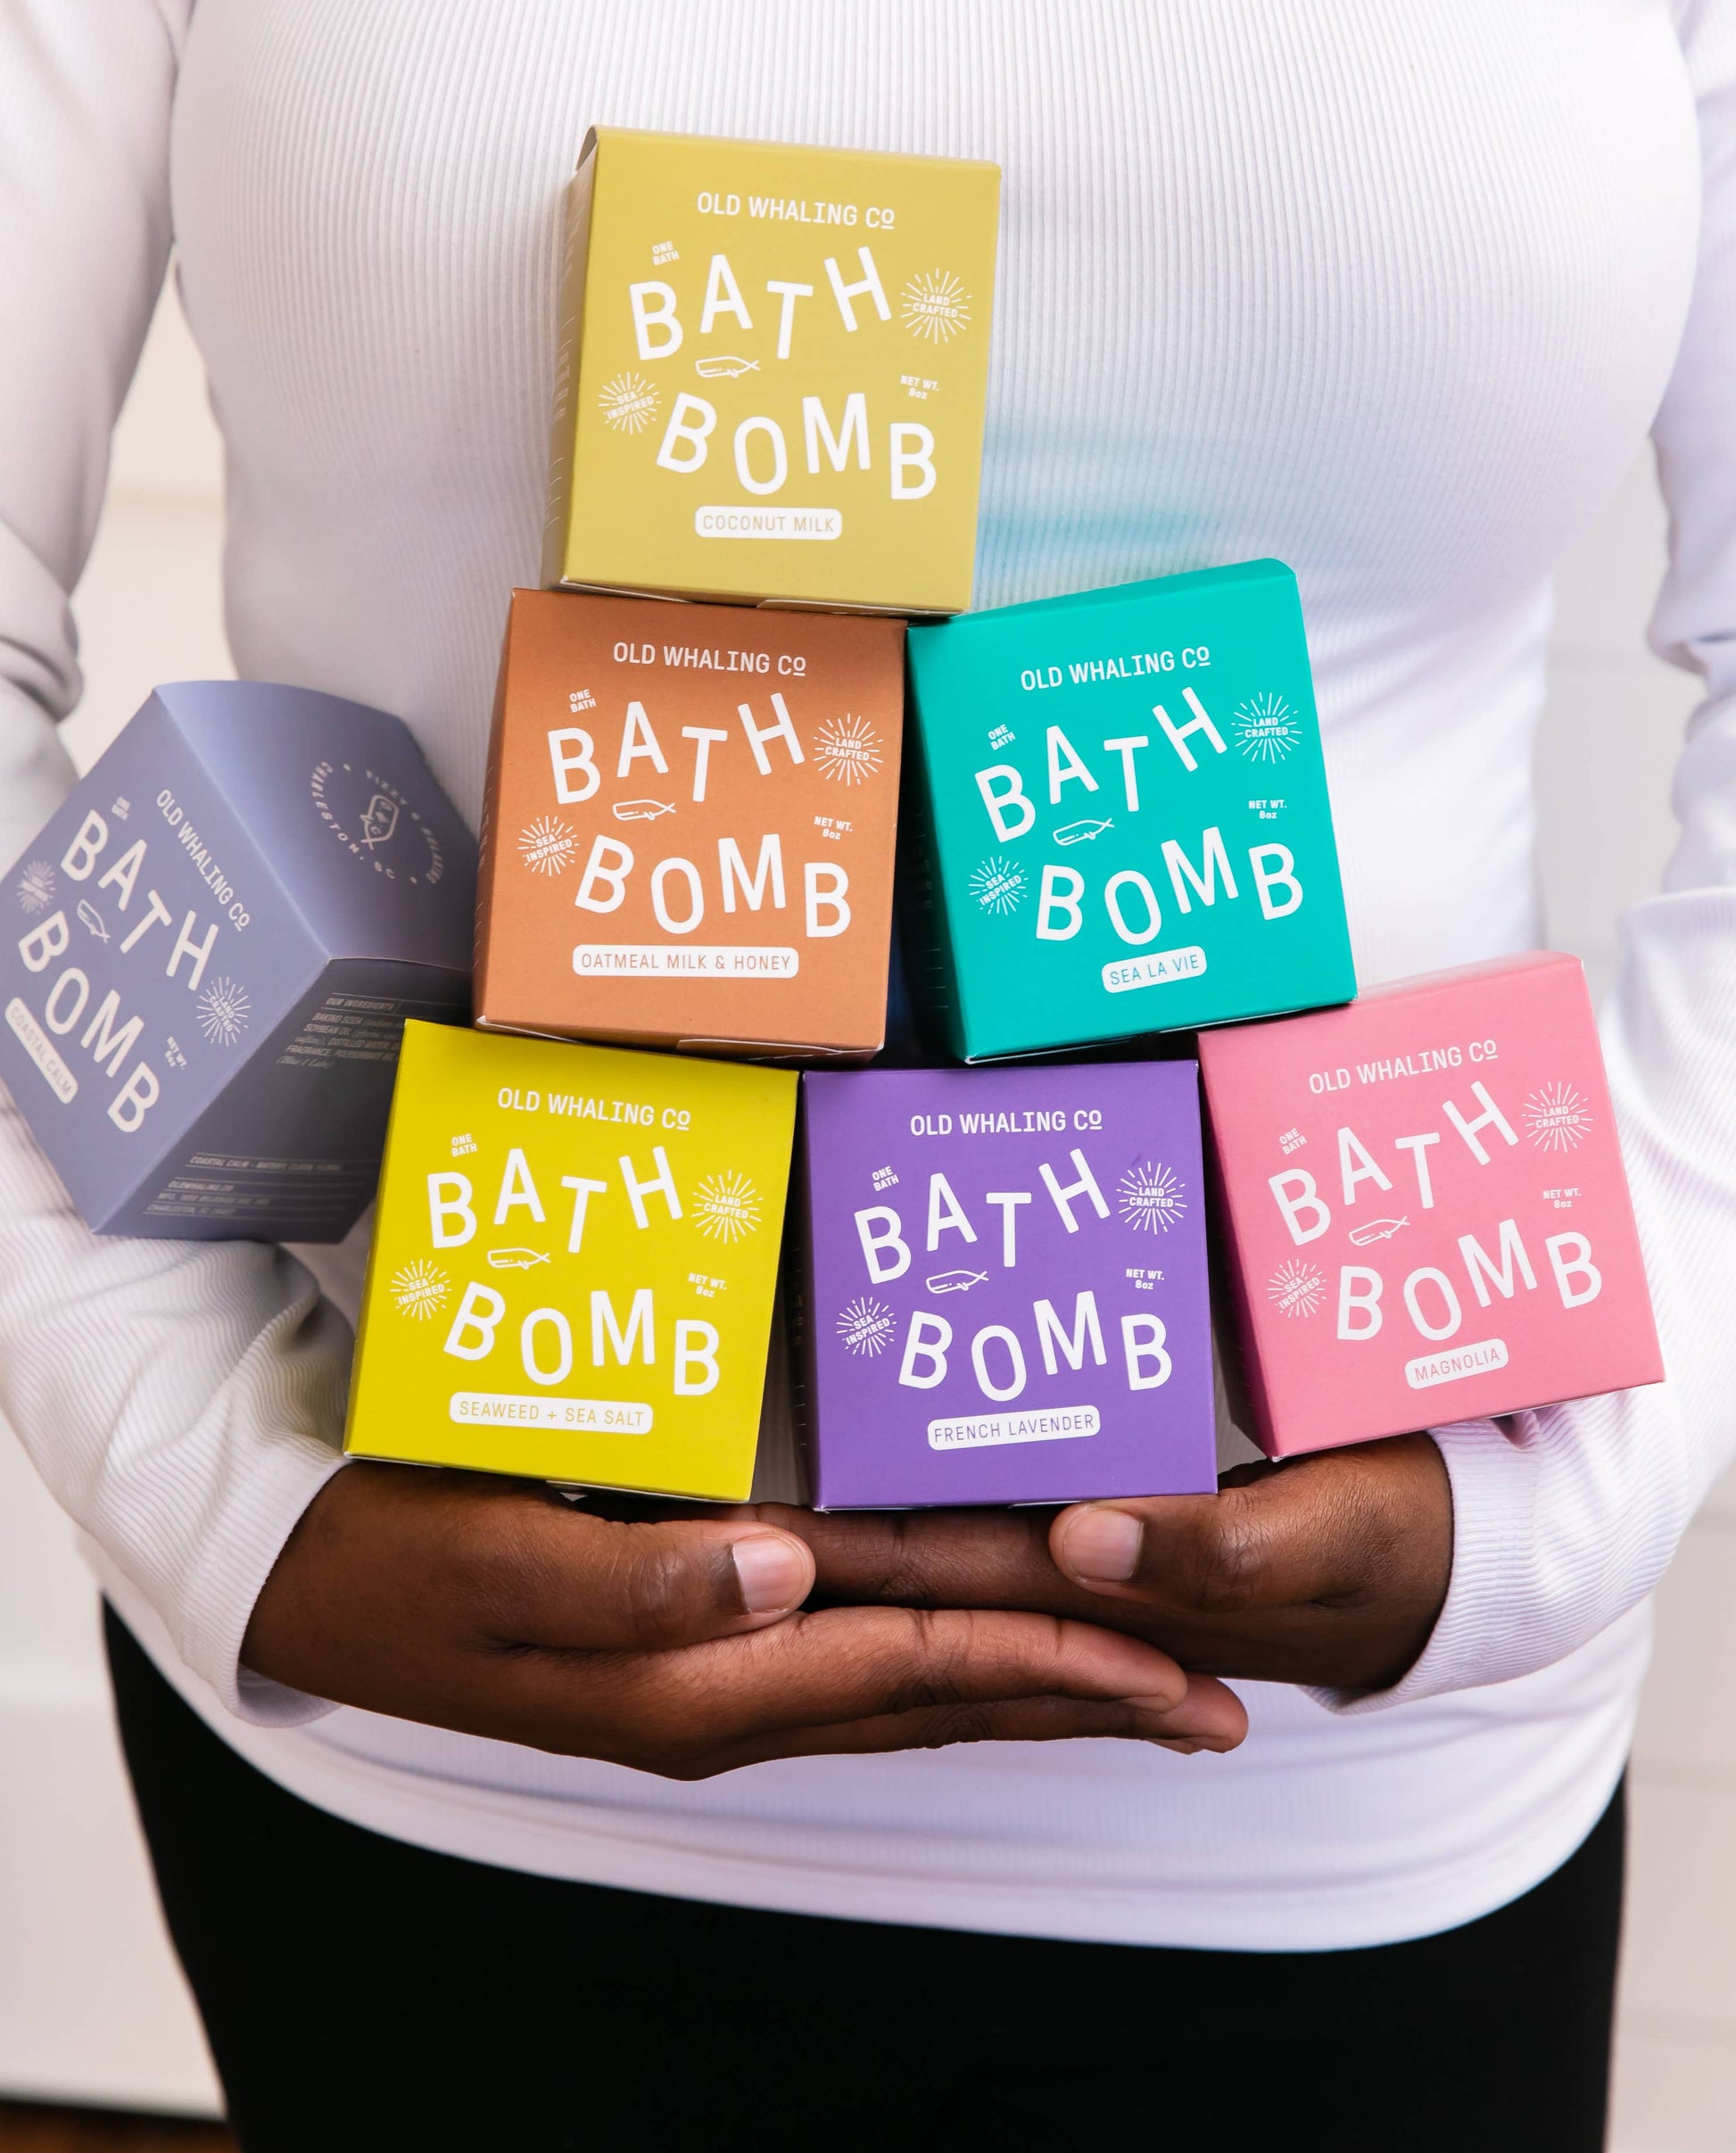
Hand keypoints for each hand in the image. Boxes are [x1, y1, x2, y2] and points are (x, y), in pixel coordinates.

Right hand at [243, 1463, 1248, 1778]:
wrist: (302, 1581)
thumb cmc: (395, 1552)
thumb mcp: (497, 1561)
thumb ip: (640, 1579)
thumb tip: (785, 1567)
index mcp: (701, 1672)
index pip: (920, 1662)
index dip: (1055, 1657)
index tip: (1176, 1659)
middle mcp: (729, 1696)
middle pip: (948, 1697)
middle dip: (1090, 1696)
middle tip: (1218, 1704)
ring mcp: (714, 1689)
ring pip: (916, 1700)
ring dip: (1038, 1694)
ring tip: (1147, 1694)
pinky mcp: (693, 1662)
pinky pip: (859, 1681)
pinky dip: (950, 1674)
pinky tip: (987, 1662)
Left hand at [785, 1437, 1452, 1697]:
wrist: (1457, 1562)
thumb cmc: (1397, 1543)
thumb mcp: (1326, 1537)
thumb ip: (1209, 1545)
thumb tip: (1078, 1537)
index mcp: (1115, 1586)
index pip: (941, 1574)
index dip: (836, 1553)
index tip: (736, 1524)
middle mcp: (1079, 1586)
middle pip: (913, 1570)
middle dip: (809, 1550)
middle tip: (700, 1499)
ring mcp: (1090, 1571)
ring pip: (945, 1561)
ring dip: (856, 1540)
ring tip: (754, 1499)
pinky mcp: (1111, 1542)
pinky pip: (999, 1541)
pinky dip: (934, 1522)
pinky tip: (883, 1493)